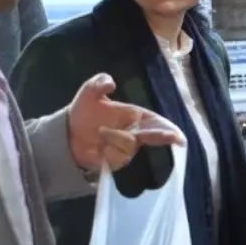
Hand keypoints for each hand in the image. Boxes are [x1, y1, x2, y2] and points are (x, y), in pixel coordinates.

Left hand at [68, 74, 183, 171]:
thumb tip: (112, 82)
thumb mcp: (89, 93)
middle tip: (174, 138)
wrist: (67, 135)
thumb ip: (99, 82)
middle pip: (154, 136)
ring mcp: (127, 149)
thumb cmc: (83, 112)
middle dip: (162, 136)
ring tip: (99, 131)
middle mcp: (135, 133)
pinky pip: (117, 155)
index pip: (156, 121)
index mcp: (134, 116)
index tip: (178, 134)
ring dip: (114, 136)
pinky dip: (107, 149)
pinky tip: (98, 146)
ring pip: (129, 143)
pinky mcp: (117, 161)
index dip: (169, 127)